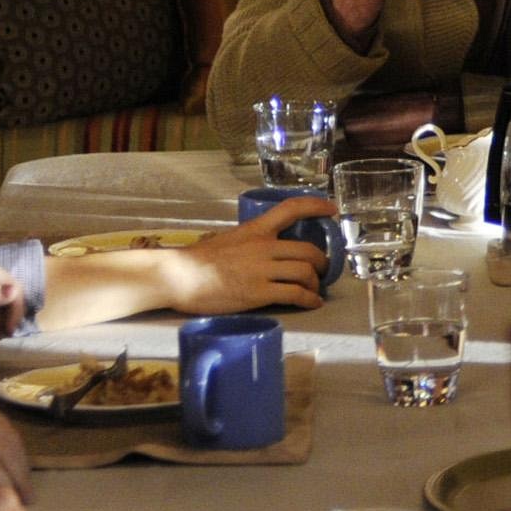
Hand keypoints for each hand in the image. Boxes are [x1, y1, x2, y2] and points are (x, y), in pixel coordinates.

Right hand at [0, 387, 31, 500]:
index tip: (20, 473)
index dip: (14, 451)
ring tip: (21, 501)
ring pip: (3, 452)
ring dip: (17, 479)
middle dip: (21, 465)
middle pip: (7, 436)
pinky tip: (5, 499)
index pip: (0, 423)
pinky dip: (2, 484)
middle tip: (27, 490)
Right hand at [163, 203, 332, 313]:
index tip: (331, 208)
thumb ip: (249, 242)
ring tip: (314, 291)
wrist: (179, 277)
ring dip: (316, 284)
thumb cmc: (197, 260)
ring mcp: (262, 270)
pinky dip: (309, 300)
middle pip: (308, 251)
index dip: (315, 206)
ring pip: (306, 272)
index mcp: (254, 230)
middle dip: (322, 263)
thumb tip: (263, 250)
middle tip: (321, 271)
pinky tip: (312, 303)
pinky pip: (295, 295)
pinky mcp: (259, 293)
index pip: (290, 209)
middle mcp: (263, 247)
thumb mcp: (228, 239)